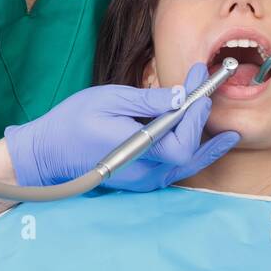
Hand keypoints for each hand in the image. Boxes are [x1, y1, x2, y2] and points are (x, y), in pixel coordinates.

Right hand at [5, 62, 239, 191]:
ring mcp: (143, 180)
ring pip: (186, 165)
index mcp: (135, 150)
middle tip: (210, 94)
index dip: (196, 116)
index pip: (181, 143)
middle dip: (204, 122)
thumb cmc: (72, 122)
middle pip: (190, 155)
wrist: (48, 152)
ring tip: (221, 125)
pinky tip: (199, 138)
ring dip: (205, 142)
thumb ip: (147, 100)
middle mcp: (143, 172)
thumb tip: (181, 96)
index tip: (200, 89)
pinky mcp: (141, 181)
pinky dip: (190, 151)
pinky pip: (174, 168)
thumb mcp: (108, 99)